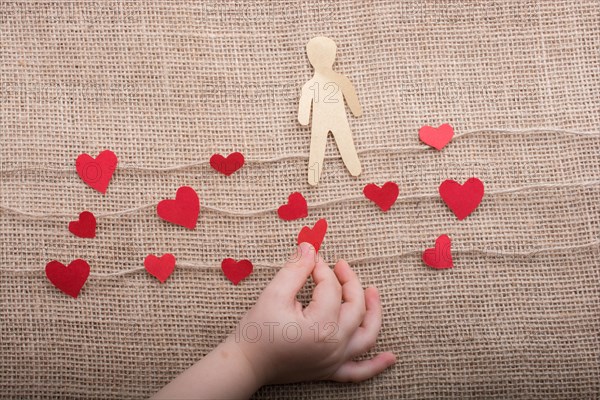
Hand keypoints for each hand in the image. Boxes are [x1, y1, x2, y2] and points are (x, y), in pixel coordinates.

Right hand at [227, 242, 395, 384]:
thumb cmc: (256, 330)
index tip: (310, 258)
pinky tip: (391, 357)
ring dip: (374, 313)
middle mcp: (334, 345)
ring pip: (366, 336)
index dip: (321, 268)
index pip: (330, 288)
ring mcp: (334, 360)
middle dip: (349, 281)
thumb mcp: (274, 294)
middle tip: (339, 264)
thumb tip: (310, 246)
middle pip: (354, 307)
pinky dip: (376, 365)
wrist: (245, 363)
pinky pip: (359, 372)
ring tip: (373, 293)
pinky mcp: (329, 371)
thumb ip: (295, 268)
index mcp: (321, 325)